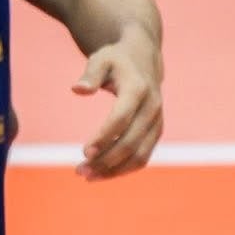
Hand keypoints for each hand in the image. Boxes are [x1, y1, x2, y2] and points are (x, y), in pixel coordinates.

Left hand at [73, 31, 163, 178]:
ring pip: (140, 155)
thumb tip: (77, 90)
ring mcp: (157, 121)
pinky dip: (124, 169)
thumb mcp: (100, 59)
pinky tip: (101, 173)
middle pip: (131, 141)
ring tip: (87, 176)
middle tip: (79, 171)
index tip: (84, 152)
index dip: (104, 137)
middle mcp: (152, 107)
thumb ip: (90, 74)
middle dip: (106, 160)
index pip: (121, 118)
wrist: (144, 57)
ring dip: (114, 170)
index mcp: (138, 89)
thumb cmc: (116, 59)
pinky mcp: (156, 131)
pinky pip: (143, 156)